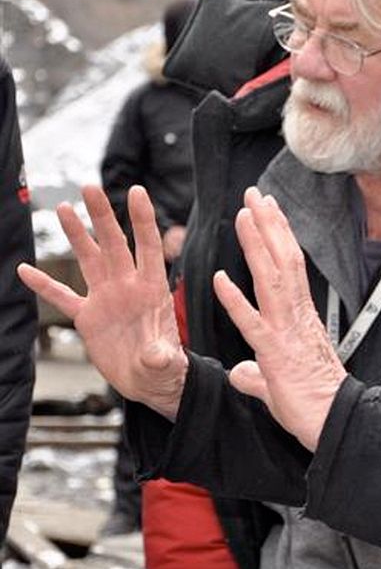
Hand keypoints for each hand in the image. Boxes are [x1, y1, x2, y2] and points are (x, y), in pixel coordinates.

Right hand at [18, 185, 186, 419]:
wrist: (151, 382)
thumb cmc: (166, 371)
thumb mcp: (166, 365)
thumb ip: (161, 356)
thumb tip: (156, 353)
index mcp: (152, 291)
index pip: (148, 247)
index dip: (142, 220)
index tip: (137, 191)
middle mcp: (128, 288)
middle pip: (114, 244)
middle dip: (102, 216)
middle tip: (89, 186)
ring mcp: (107, 300)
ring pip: (89, 260)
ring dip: (76, 235)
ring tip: (64, 207)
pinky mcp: (88, 318)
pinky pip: (63, 297)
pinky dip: (44, 285)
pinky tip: (25, 269)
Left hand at [215, 187, 346, 450]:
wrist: (333, 422)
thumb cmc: (312, 405)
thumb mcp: (276, 384)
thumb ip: (256, 373)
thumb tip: (241, 373)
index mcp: (300, 317)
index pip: (289, 266)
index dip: (278, 236)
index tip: (268, 210)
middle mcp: (296, 316)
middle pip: (283, 260)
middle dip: (269, 225)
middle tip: (256, 194)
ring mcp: (287, 331)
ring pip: (272, 278)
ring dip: (256, 245)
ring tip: (244, 214)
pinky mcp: (275, 354)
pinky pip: (252, 323)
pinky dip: (235, 301)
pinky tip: (217, 279)